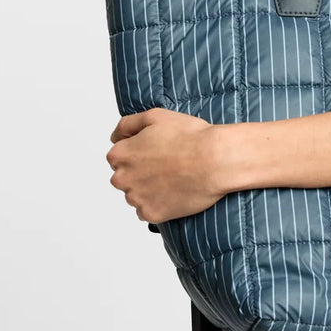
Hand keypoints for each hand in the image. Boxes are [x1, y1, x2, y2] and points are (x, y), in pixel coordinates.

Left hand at [107, 108, 227, 225]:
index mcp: (120, 154)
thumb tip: (115, 136)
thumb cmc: (190, 137)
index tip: (155, 152)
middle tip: (165, 166)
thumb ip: (127, 125)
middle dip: (140, 173)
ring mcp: (137, 198)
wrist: (215, 160)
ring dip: (148, 190)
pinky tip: (173, 193)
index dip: (138, 153)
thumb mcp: (155, 116)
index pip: (117, 157)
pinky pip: (147, 212)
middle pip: (125, 178)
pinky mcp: (152, 214)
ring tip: (172, 179)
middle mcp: (122, 178)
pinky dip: (157, 205)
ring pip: (136, 196)